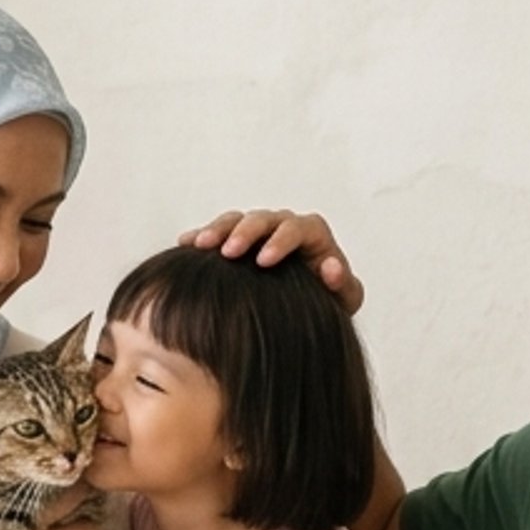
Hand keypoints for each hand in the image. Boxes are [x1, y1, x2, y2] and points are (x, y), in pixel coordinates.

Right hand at [181, 209, 363, 312]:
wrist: (305, 311)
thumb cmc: (327, 301)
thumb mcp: (343, 299)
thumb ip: (343, 285)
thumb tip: (331, 266)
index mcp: (310, 235)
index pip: (298, 227)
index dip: (281, 240)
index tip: (264, 261)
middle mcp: (282, 227)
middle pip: (263, 218)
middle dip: (245, 232)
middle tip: (229, 252)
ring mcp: (257, 232)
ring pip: (236, 219)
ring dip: (218, 229)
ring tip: (200, 244)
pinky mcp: (236, 241)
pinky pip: (217, 231)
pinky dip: (201, 235)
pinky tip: (185, 243)